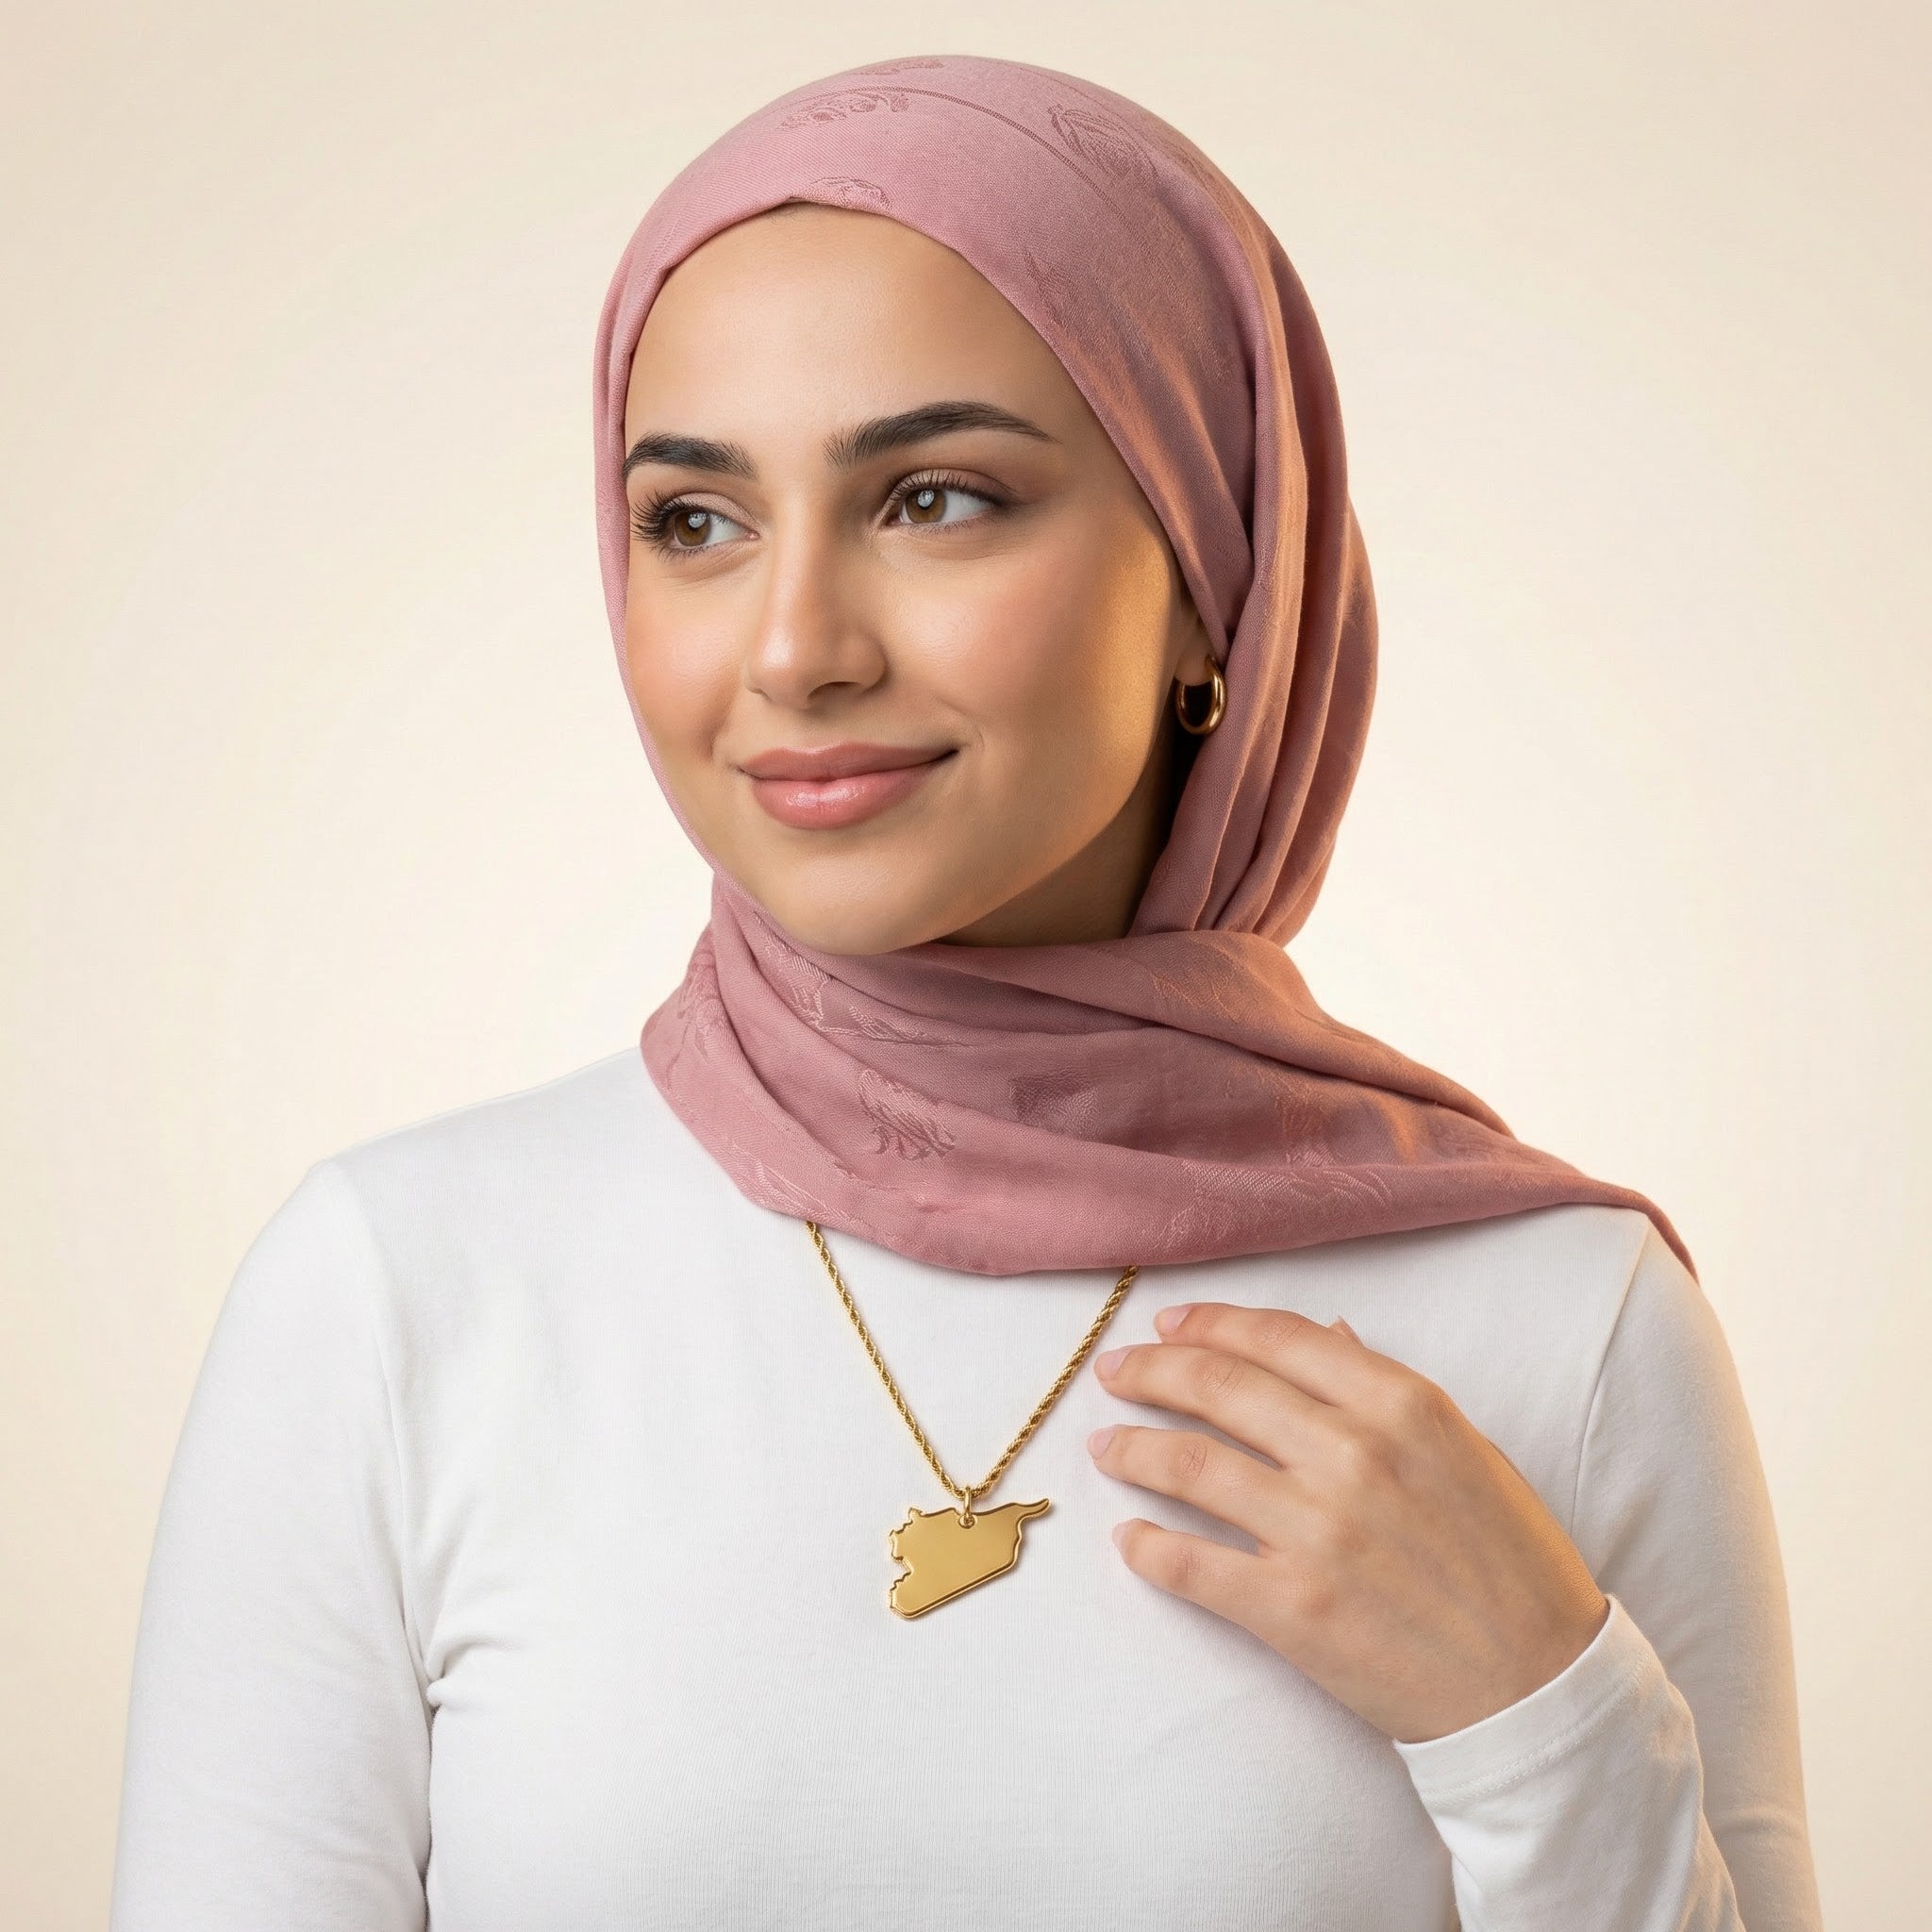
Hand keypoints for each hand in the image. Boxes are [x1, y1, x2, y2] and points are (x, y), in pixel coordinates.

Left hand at [1086, 1302, 1608, 1743]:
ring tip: (1104, 1446)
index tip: (1168, 1325)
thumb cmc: (1512, 1566)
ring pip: (1187, 1465)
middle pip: (1217, 1387)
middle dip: (1150, 1370)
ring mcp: (1317, 1530)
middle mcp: (1353, 1453)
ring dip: (1131, 1448)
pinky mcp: (1290, 1607)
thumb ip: (1388, 1390)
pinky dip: (1146, 1546)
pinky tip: (1128, 1539)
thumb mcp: (1467, 1452)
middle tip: (1114, 1371)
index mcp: (1401, 1404)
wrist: (1541, 1689)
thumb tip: (1328, 1332)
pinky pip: (1189, 1562)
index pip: (1276, 1338)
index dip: (1208, 1325)